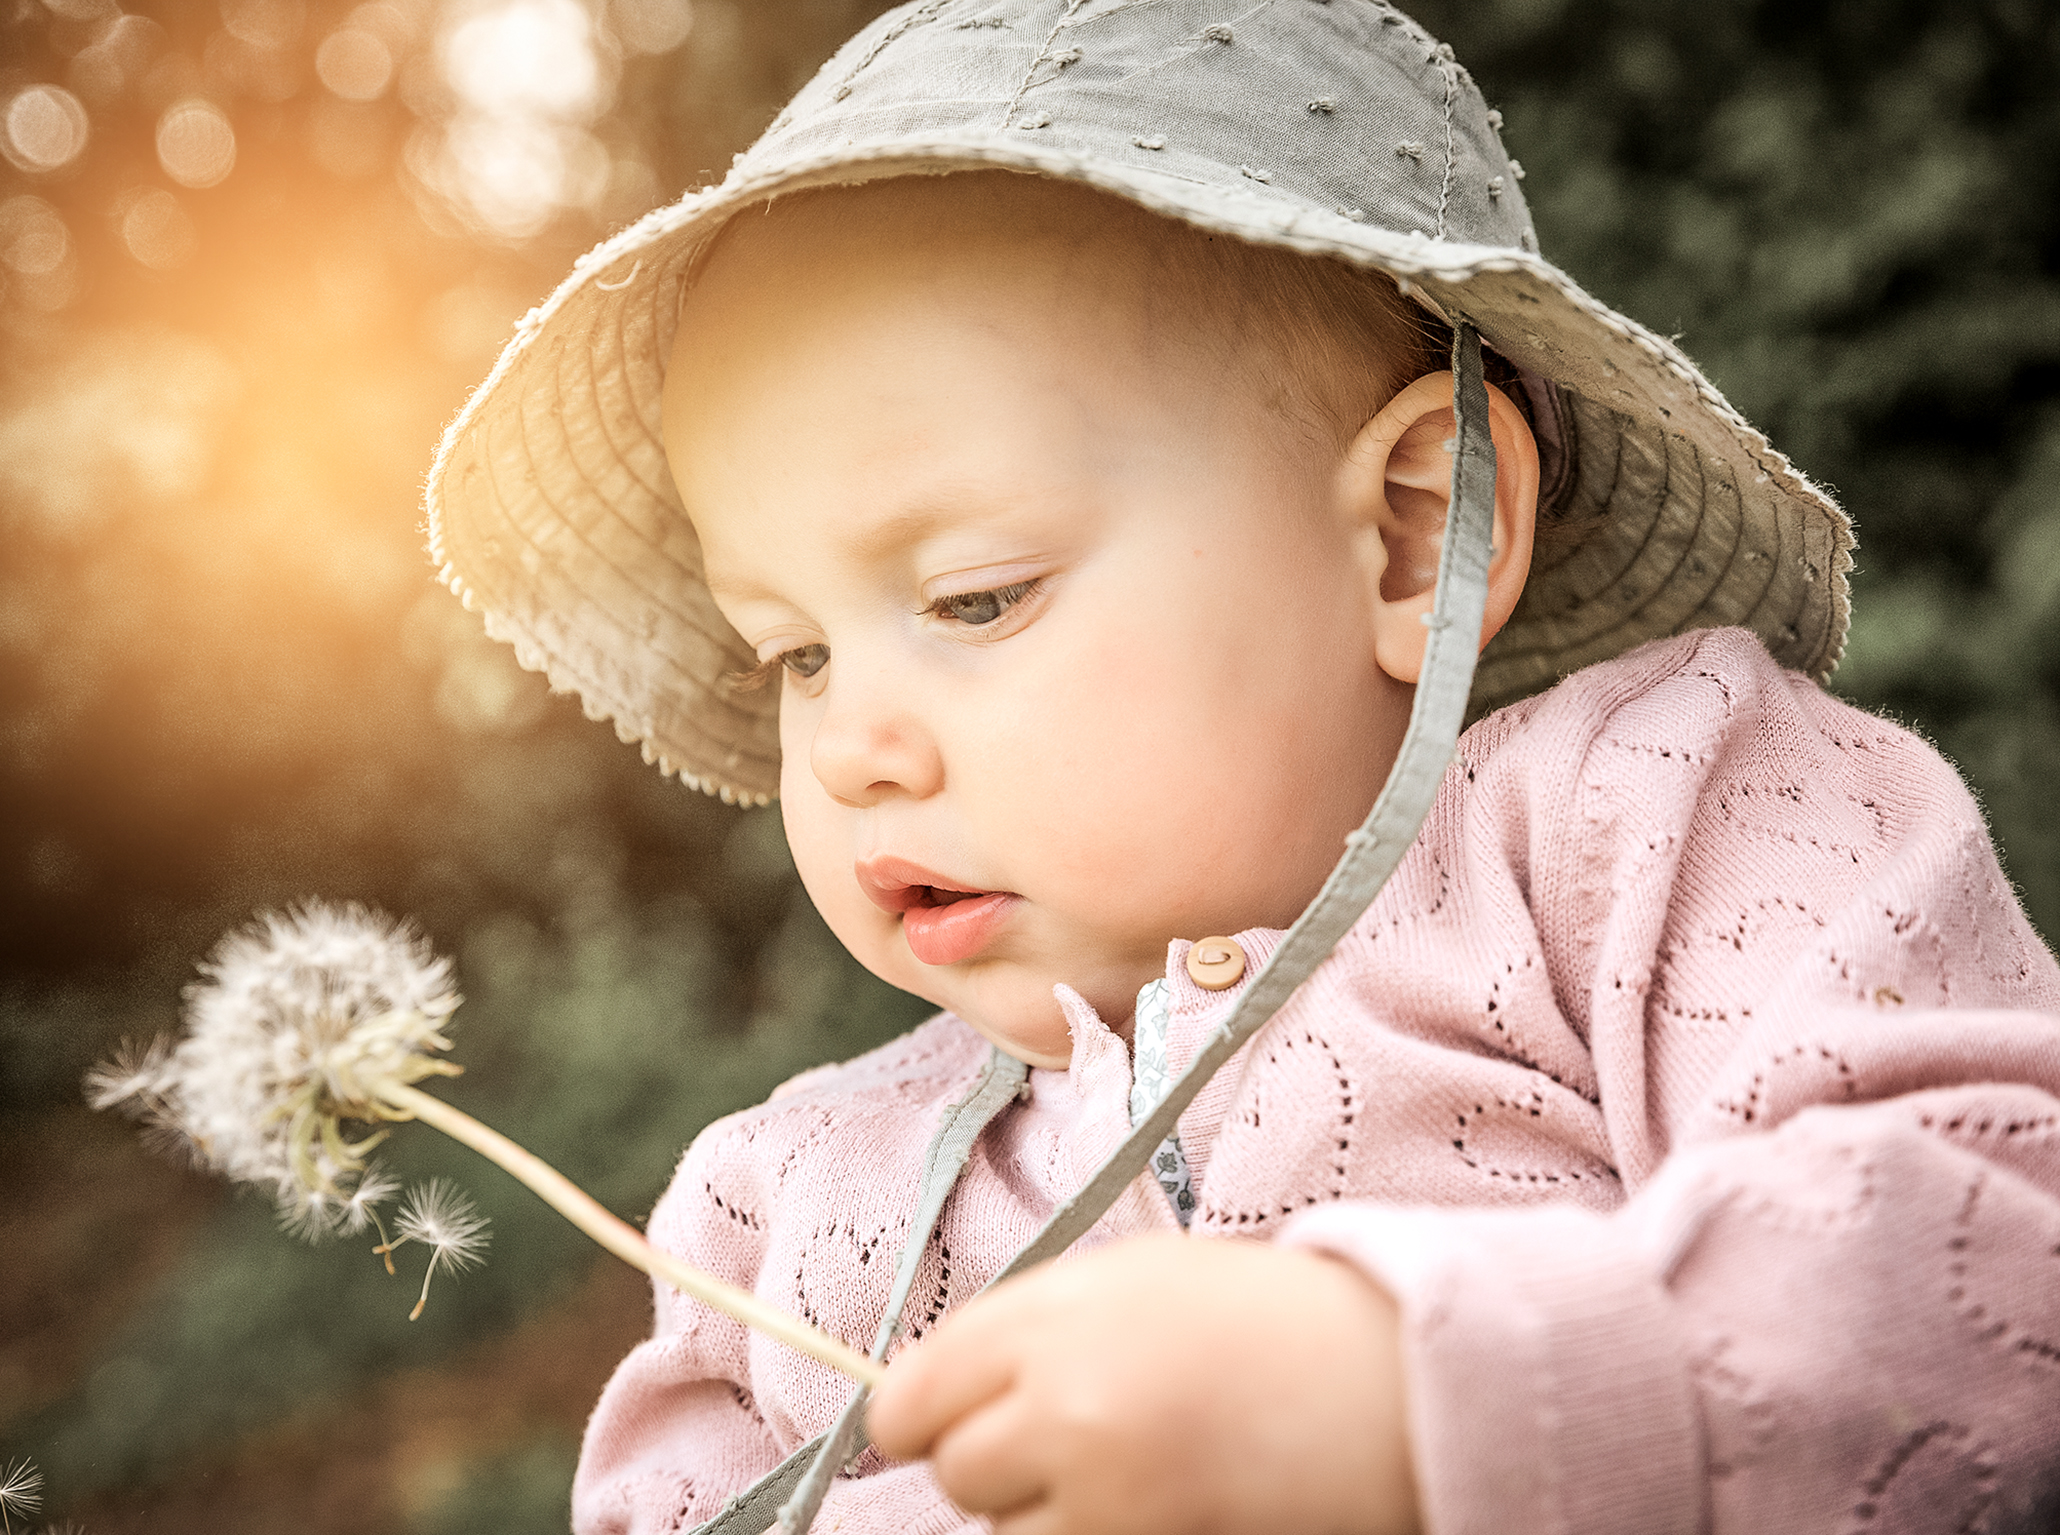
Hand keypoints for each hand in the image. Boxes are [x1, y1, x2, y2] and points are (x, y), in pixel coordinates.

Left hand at [867, 1232, 1419, 1534]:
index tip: (932, 1423)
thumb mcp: (1128, 1282)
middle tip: (1066, 1435)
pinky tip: (1155, 1500)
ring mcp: (1107, 1500)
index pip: (908, 1401)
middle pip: (956, 1475)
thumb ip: (1023, 1332)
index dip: (917, 1417)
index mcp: (1053, 1321)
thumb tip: (926, 1395)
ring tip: (1129, 1465)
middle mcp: (1066, 1411)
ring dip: (1045, 1513)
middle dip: (993, 1463)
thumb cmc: (1258, 1320)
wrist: (1382, 1384)